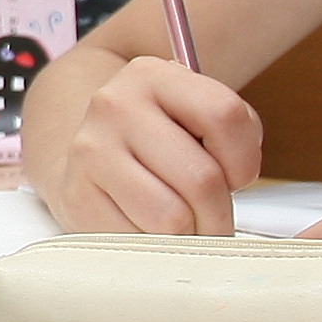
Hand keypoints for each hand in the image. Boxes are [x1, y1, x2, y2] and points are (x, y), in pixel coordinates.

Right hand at [50, 56, 266, 233]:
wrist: (87, 154)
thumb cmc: (159, 142)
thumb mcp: (196, 117)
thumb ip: (233, 133)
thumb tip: (236, 179)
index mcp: (152, 74)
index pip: (225, 115)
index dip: (244, 159)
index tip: (236, 176)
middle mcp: (115, 105)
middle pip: (202, 178)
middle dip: (219, 213)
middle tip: (212, 218)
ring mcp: (91, 151)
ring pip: (172, 218)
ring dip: (188, 234)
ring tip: (181, 223)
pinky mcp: (76, 196)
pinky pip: (139, 242)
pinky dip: (154, 246)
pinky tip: (147, 227)